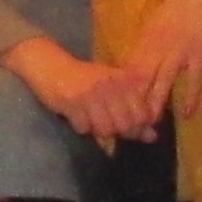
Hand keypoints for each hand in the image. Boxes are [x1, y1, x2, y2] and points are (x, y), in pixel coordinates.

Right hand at [3, 33, 159, 146]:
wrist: (49, 64)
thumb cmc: (84, 78)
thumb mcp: (112, 89)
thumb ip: (134, 112)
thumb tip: (152, 137)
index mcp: (124, 79)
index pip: (142, 115)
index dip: (137, 127)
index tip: (127, 126)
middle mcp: (110, 85)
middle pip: (124, 126)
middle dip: (117, 132)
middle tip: (105, 123)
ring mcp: (91, 93)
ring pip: (105, 130)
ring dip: (97, 130)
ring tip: (90, 119)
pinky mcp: (71, 101)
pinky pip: (84, 128)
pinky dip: (81, 127)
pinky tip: (77, 115)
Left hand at [106, 0, 201, 132]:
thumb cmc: (178, 6)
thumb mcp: (154, 24)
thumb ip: (144, 46)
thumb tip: (131, 67)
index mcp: (145, 40)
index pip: (127, 70)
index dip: (119, 91)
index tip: (112, 108)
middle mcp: (157, 48)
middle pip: (140, 79)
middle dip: (132, 102)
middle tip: (126, 123)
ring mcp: (178, 52)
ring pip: (162, 82)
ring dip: (155, 103)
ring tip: (149, 123)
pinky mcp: (199, 54)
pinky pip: (193, 80)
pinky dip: (190, 97)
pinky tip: (187, 114)